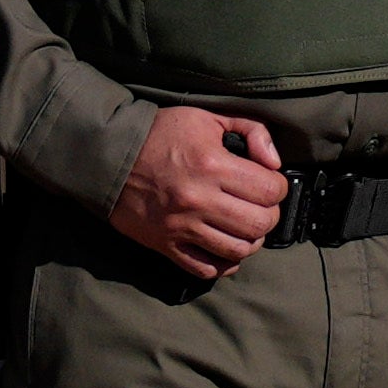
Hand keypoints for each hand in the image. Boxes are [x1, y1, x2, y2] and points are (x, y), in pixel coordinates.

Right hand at [110, 106, 290, 280]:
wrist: (108, 157)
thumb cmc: (161, 134)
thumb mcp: (209, 118)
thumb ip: (252, 131)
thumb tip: (275, 162)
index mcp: (213, 166)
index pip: (270, 191)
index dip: (279, 187)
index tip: (271, 183)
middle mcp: (198, 200)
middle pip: (259, 224)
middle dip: (270, 215)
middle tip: (262, 206)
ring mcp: (180, 227)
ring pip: (236, 250)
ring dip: (251, 241)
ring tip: (247, 228)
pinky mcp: (164, 245)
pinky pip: (204, 269)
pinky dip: (223, 265)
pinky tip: (226, 249)